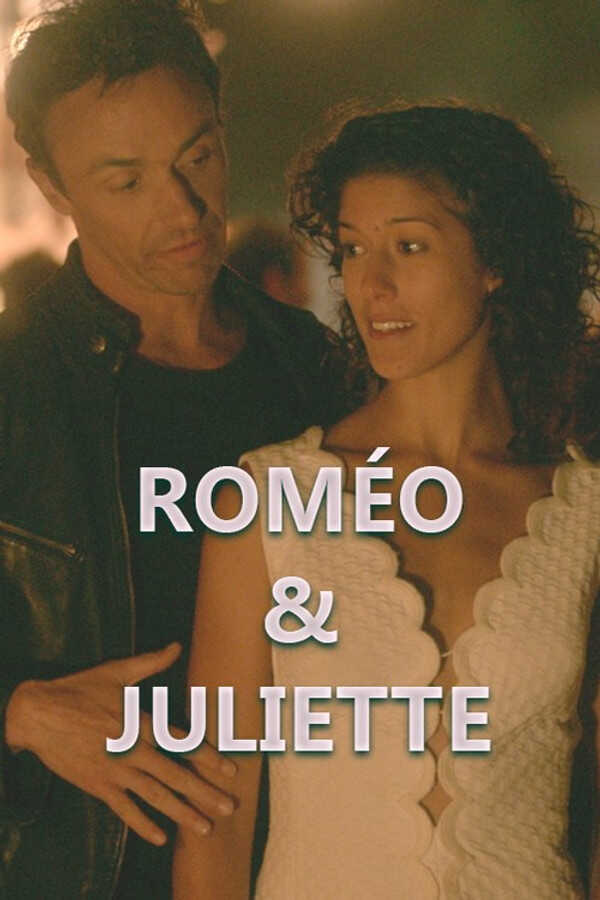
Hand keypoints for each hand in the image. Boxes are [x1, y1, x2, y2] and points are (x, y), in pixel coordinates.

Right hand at [5, 643, 236, 844]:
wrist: (39, 714)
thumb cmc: (80, 689)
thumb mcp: (117, 672)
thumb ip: (151, 662)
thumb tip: (177, 645)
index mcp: (141, 722)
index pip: (183, 743)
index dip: (208, 758)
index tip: (230, 771)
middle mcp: (133, 750)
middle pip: (175, 775)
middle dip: (204, 792)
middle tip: (229, 807)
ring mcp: (116, 771)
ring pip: (156, 796)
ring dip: (182, 813)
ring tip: (205, 828)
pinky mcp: (99, 786)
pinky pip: (125, 810)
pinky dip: (143, 824)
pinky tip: (161, 837)